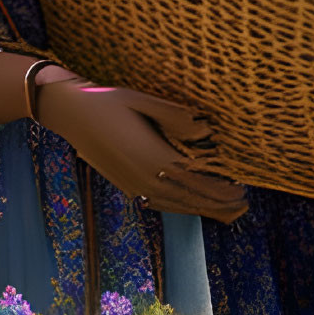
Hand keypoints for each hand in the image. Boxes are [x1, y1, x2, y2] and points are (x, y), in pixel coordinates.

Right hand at [37, 75, 248, 222]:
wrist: (70, 113)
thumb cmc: (109, 101)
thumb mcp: (144, 101)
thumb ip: (176, 117)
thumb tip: (206, 131)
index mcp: (154, 157)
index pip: (198, 180)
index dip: (221, 189)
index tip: (243, 191)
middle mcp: (146, 178)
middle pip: (191, 198)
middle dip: (219, 205)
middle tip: (243, 208)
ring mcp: (135, 186)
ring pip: (176, 205)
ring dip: (202, 209)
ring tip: (226, 213)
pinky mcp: (127, 186)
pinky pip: (160, 203)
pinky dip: (180, 207)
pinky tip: (190, 205)